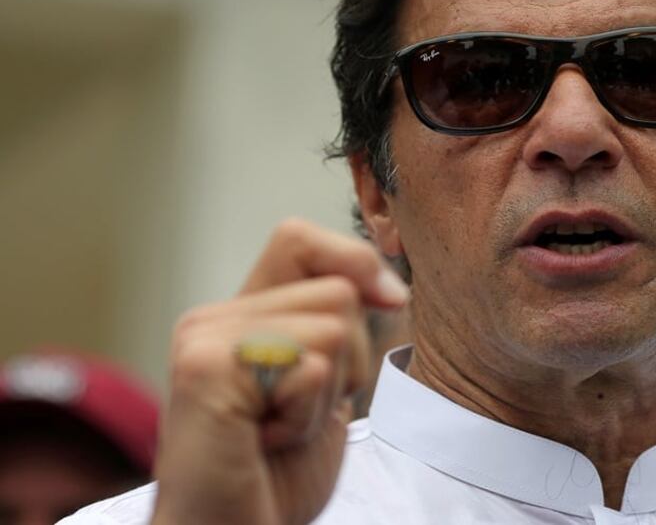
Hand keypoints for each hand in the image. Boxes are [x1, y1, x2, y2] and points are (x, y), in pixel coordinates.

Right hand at [150, 218, 408, 524]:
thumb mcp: (323, 385)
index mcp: (240, 316)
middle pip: (338, 289)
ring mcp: (204, 339)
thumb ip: (339, 325)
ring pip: (335, 325)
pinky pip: (310, 364)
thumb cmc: (274, 476)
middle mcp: (213, 318)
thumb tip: (391, 288)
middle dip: (347, 362)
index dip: (353, 260)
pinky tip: (266, 443)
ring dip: (326, 395)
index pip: (301, 239)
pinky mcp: (207, 367)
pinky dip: (307, 415)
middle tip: (293, 416)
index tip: (388, 301)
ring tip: (278, 431)